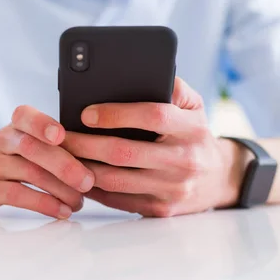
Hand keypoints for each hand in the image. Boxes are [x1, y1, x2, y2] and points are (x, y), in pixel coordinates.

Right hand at [0, 106, 94, 217]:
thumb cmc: (10, 156)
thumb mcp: (25, 141)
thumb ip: (54, 144)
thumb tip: (100, 154)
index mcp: (16, 125)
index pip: (26, 116)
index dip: (42, 124)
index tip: (60, 135)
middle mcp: (2, 141)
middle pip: (32, 148)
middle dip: (64, 165)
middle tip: (88, 181)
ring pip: (28, 173)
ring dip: (59, 189)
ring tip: (79, 202)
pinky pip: (16, 195)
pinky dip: (43, 204)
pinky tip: (61, 211)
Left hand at [62, 78, 248, 217]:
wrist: (219, 179)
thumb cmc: (195, 135)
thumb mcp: (194, 106)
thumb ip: (173, 86)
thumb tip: (144, 70)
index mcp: (191, 128)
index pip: (152, 116)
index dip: (116, 114)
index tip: (86, 113)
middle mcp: (184, 160)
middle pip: (124, 152)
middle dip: (85, 144)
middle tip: (60, 136)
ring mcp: (172, 189)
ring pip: (116, 181)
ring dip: (83, 168)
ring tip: (62, 155)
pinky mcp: (160, 209)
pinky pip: (118, 201)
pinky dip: (94, 189)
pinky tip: (78, 175)